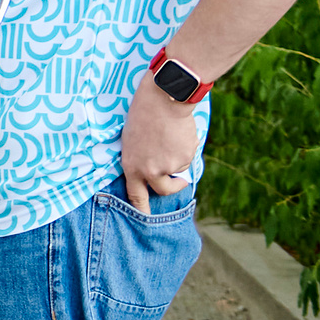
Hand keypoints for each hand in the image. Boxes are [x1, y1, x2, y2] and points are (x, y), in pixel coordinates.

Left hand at [118, 71, 199, 211]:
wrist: (162, 100)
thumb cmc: (144, 114)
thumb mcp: (133, 140)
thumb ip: (142, 159)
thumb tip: (158, 172)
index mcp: (131, 165)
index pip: (136, 195)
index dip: (142, 209)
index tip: (145, 219)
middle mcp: (148, 170)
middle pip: (164, 190)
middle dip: (174, 186)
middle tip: (178, 180)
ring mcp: (167, 167)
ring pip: (179, 171)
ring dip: (179, 159)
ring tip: (170, 138)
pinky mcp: (184, 159)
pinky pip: (188, 159)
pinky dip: (186, 149)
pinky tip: (178, 133)